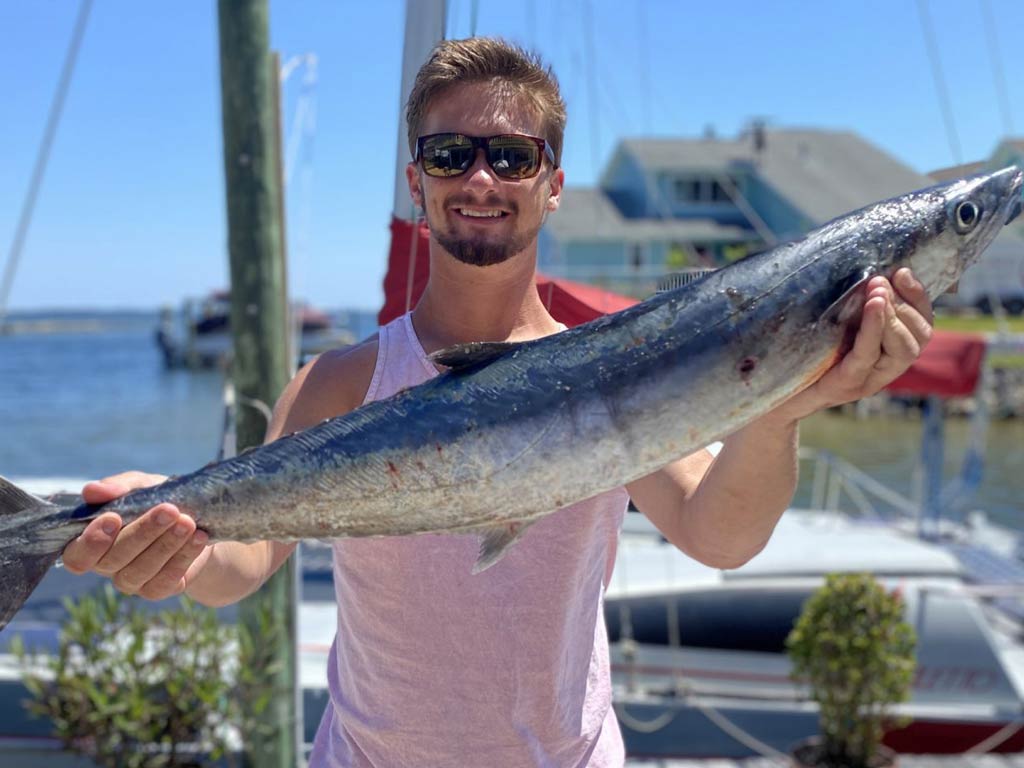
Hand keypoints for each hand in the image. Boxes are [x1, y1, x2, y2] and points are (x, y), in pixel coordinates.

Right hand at [62, 471, 211, 600]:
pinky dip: (183, 557)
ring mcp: (130, 581)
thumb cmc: (156, 501)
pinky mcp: (156, 590)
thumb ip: (117, 487)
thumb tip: (92, 490)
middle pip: (114, 559)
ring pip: (140, 570)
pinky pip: (165, 581)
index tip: (114, 517)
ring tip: (188, 522)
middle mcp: (106, 565)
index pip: (76, 554)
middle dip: (143, 532)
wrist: (196, 521)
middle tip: (169, 510)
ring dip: (166, 544)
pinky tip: (198, 538)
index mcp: (91, 541)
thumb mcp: (140, 487)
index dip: (91, 541)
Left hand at [777, 268, 933, 420]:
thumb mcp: (830, 326)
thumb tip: (856, 262)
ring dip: (892, 314)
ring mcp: (867, 380)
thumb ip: (849, 305)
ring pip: (902, 349)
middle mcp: (883, 370)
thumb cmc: (800, 357)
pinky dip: (873, 328)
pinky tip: (872, 306)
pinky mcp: (846, 385)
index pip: (921, 325)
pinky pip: (868, 354)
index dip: (919, 297)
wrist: (770, 398)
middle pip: (919, 337)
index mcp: (886, 353)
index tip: (902, 271)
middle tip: (881, 280)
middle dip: (906, 304)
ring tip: (877, 291)